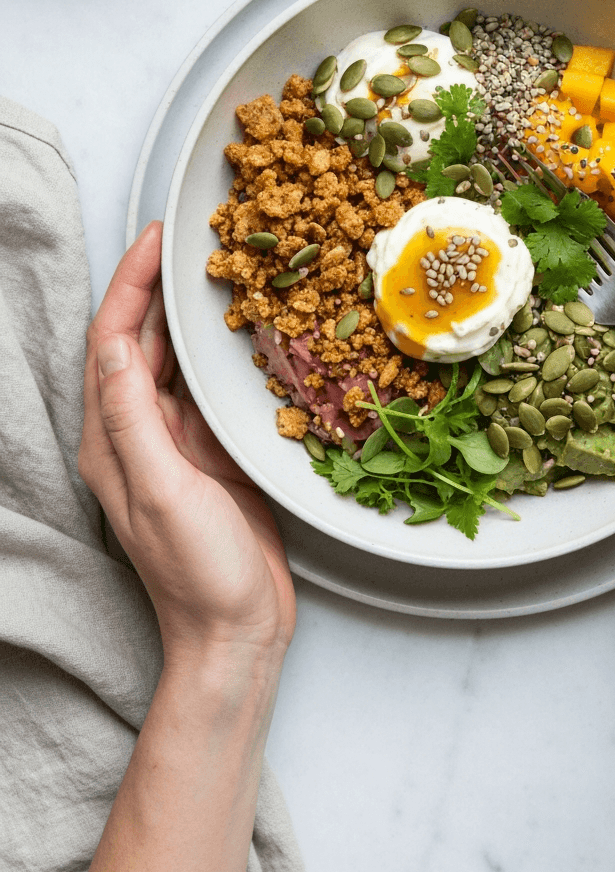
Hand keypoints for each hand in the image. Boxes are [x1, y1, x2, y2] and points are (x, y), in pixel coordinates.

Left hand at [78, 222, 295, 666]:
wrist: (237, 632)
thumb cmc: (197, 573)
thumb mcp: (161, 491)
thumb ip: (135, 419)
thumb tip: (118, 344)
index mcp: (113, 440)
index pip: (111, 342)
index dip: (128, 285)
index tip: (154, 239)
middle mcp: (139, 436)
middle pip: (140, 343)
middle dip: (157, 288)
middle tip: (190, 240)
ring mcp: (178, 446)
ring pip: (177, 363)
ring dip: (189, 317)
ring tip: (217, 272)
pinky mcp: (214, 457)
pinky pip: (212, 392)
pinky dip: (223, 356)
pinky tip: (247, 334)